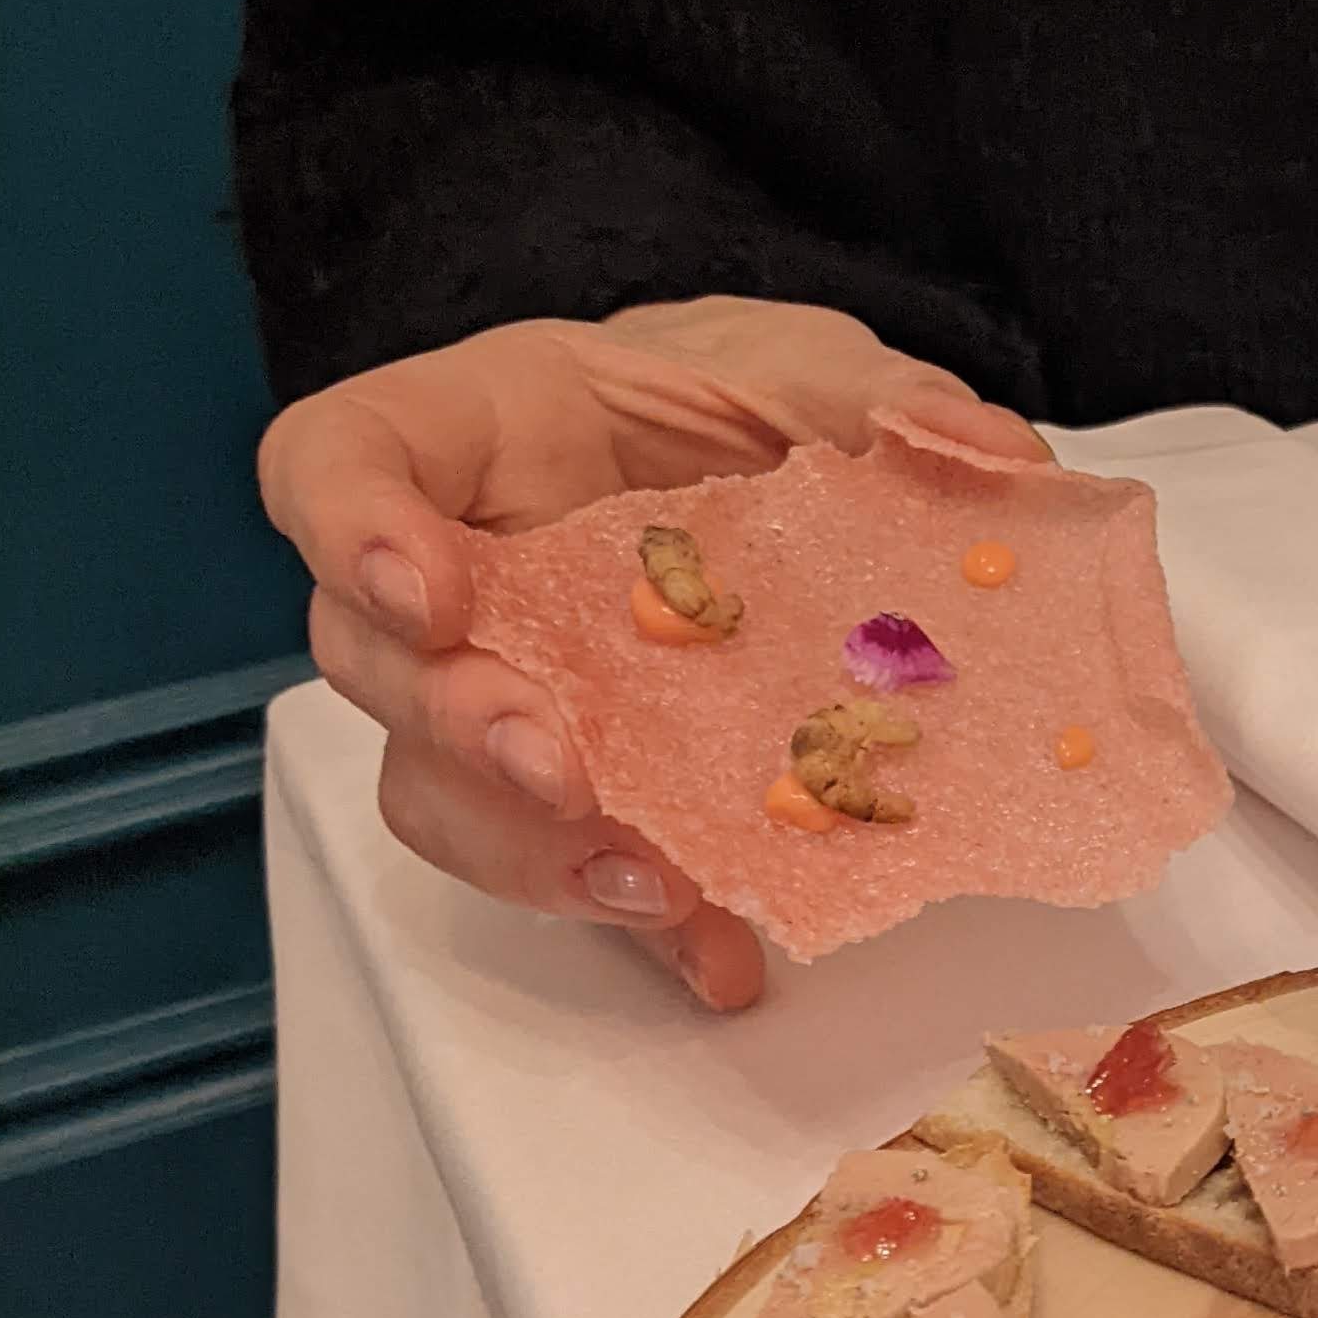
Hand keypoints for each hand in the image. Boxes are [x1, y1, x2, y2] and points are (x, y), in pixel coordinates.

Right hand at [260, 299, 1046, 1011]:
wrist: (771, 478)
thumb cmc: (731, 399)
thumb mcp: (807, 362)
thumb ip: (875, 395)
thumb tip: (985, 447)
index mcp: (477, 436)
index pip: (333, 466)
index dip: (350, 531)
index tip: (428, 591)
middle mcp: (461, 575)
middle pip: (372, 663)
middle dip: (456, 727)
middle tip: (559, 768)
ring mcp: (509, 691)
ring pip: (442, 793)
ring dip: (531, 856)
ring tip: (653, 883)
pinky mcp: (590, 792)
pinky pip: (581, 873)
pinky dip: (656, 929)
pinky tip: (727, 955)